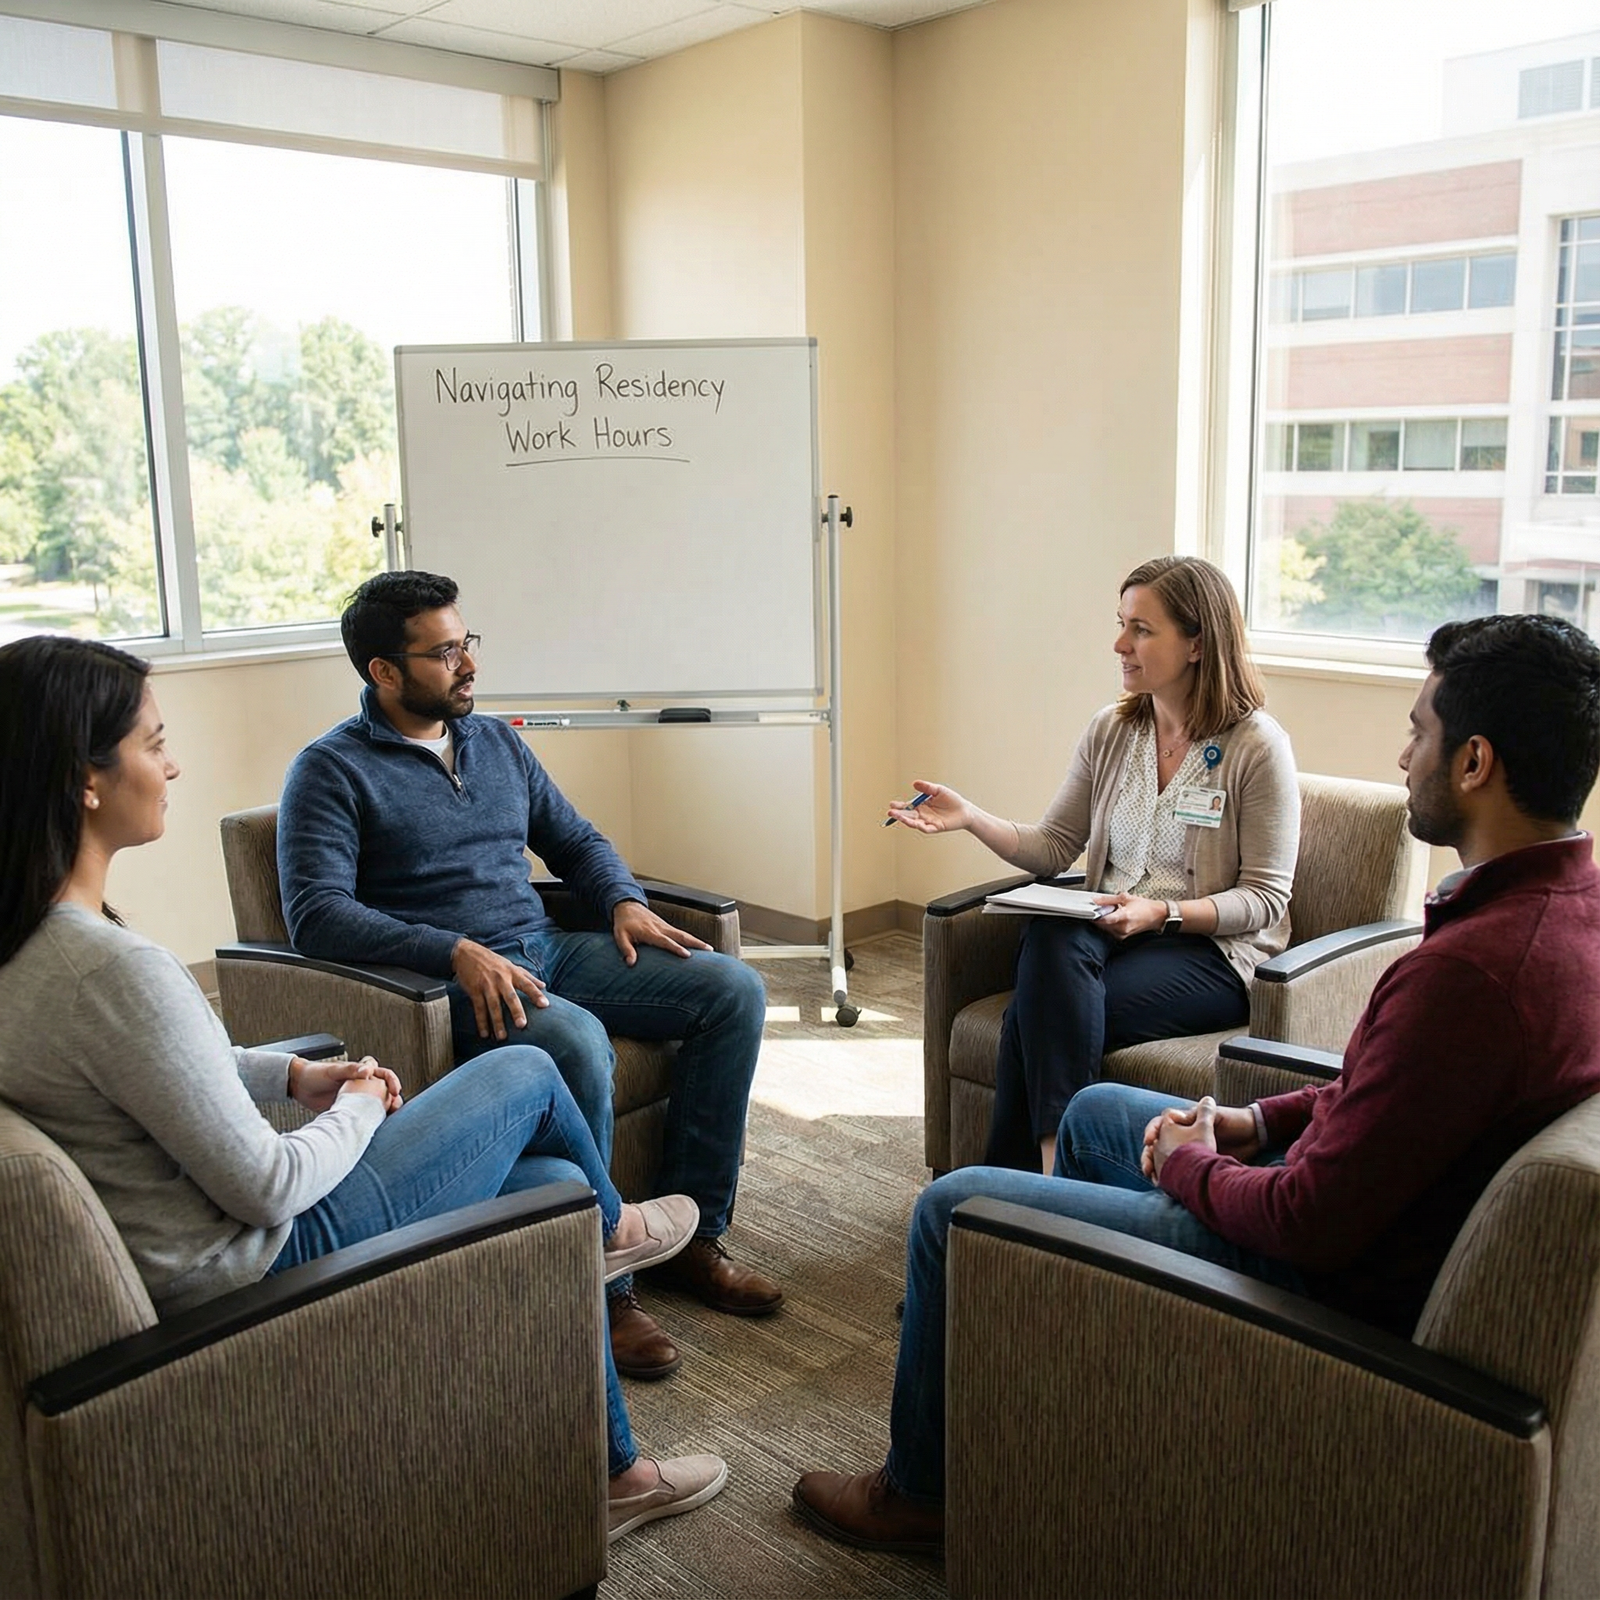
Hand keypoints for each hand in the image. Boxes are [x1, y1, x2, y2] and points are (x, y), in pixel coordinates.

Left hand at [290, 1054, 403, 1113]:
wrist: (298, 1086)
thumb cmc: (315, 1073)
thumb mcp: (334, 1070)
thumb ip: (351, 1070)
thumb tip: (368, 1072)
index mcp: (362, 1072)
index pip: (384, 1074)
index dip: (392, 1081)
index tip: (395, 1091)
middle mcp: (362, 1085)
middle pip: (384, 1091)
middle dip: (393, 1099)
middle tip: (395, 1108)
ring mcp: (356, 1098)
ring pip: (376, 1104)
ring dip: (383, 1110)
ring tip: (387, 1118)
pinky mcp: (348, 1109)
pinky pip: (363, 1114)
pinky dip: (369, 1119)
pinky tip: (371, 1125)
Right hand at [451, 938, 547, 1039]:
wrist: (466, 954)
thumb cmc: (493, 961)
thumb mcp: (511, 965)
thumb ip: (528, 976)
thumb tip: (544, 986)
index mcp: (512, 973)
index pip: (527, 984)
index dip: (536, 994)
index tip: (545, 1005)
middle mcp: (500, 979)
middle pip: (510, 997)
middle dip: (516, 1011)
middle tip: (522, 1025)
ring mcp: (486, 986)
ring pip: (493, 1006)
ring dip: (497, 1022)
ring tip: (502, 1037)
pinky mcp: (474, 991)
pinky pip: (479, 1009)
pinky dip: (481, 1022)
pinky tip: (484, 1034)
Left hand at [612, 900, 712, 965]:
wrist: (627, 905)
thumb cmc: (623, 923)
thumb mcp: (620, 936)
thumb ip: (626, 949)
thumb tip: (631, 963)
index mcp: (650, 932)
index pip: (665, 941)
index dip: (676, 948)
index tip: (687, 955)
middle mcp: (660, 928)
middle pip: (681, 935)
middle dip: (696, 943)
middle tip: (709, 949)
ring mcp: (665, 926)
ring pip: (684, 934)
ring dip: (697, 941)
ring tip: (710, 949)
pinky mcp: (666, 926)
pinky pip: (681, 933)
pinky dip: (691, 939)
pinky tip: (699, 945)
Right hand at [885, 781, 970, 832]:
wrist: (964, 810)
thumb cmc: (951, 799)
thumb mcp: (938, 790)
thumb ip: (927, 787)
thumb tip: (914, 783)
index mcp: (921, 806)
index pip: (907, 806)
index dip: (899, 806)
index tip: (892, 804)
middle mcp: (922, 815)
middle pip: (908, 815)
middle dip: (899, 814)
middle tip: (890, 812)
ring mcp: (928, 822)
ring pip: (914, 823)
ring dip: (906, 820)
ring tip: (898, 817)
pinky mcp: (936, 827)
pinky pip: (927, 828)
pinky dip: (921, 826)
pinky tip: (916, 824)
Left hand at [1091, 893, 1166, 940]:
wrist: (1157, 916)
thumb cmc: (1145, 907)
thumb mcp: (1126, 898)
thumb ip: (1108, 899)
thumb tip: (1096, 900)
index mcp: (1124, 917)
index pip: (1104, 919)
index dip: (1095, 915)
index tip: (1090, 911)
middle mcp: (1122, 928)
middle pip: (1102, 925)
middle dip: (1099, 917)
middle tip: (1101, 909)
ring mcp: (1123, 934)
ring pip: (1105, 929)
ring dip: (1104, 922)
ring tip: (1111, 913)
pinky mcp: (1123, 937)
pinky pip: (1110, 932)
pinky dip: (1109, 925)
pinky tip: (1114, 919)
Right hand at [1141, 1098, 1259, 1178]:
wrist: (1253, 1136)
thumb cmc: (1234, 1122)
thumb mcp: (1216, 1115)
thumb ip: (1201, 1114)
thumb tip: (1180, 1114)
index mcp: (1185, 1120)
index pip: (1160, 1124)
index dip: (1151, 1131)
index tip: (1149, 1140)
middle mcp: (1182, 1134)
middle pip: (1156, 1144)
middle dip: (1147, 1155)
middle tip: (1146, 1167)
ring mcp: (1188, 1150)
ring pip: (1162, 1159)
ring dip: (1153, 1167)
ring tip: (1152, 1177)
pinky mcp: (1195, 1164)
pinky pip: (1175, 1170)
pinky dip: (1166, 1177)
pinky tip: (1162, 1184)